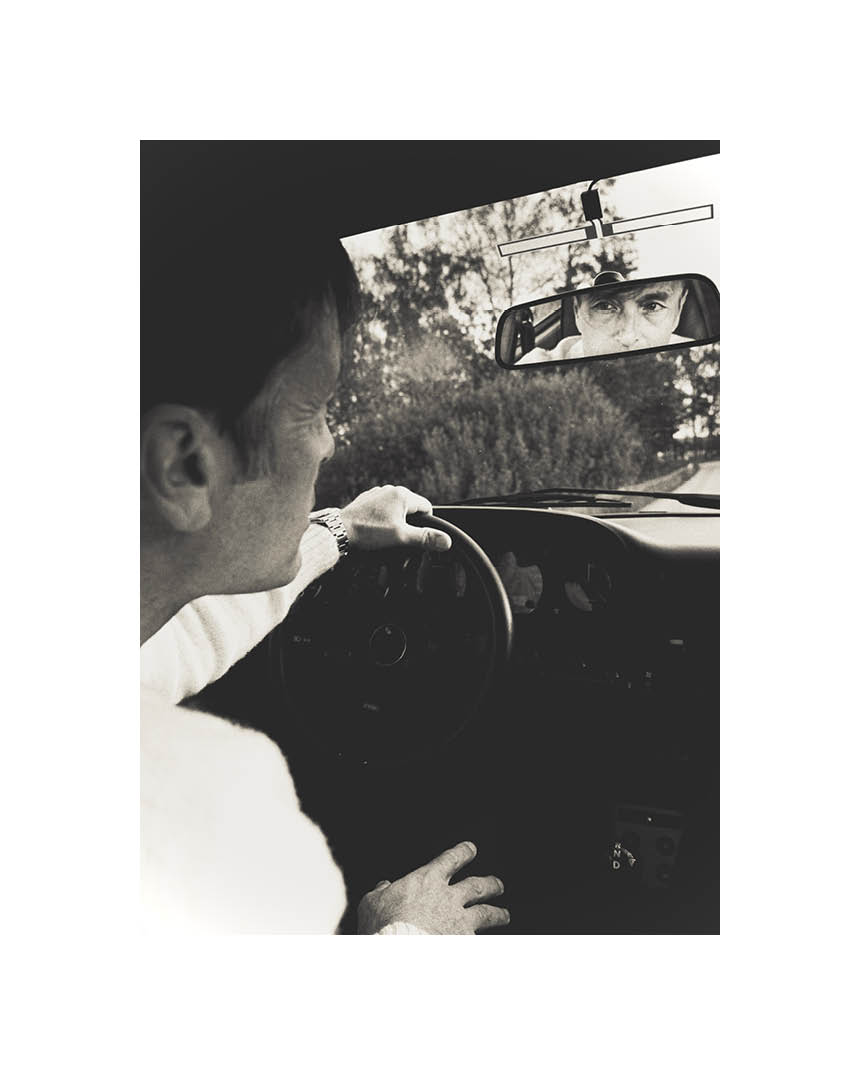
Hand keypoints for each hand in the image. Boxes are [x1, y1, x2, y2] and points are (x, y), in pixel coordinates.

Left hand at [340, 485, 451, 553]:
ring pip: (396, 509)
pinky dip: (382, 519)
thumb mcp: (401, 537)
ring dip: (395, 521)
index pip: (426, 508)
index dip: (426, 524)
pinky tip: (374, 530)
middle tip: (398, 538)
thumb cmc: (368, 533)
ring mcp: (377, 493)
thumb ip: (425, 538)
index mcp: (402, 495)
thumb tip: (446, 541)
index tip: (415, 536)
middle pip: (411, 508)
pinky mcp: (366, 500)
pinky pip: (382, 509)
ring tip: (384, 535)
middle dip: (409, 523)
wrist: (339, 531)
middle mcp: (390, 489)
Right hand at [357, 841, 509, 934]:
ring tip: (504, 914)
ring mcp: (460, 921)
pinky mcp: (465, 943)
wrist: (398, 952)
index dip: (463, 852)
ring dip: (497, 913)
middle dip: (489, 884)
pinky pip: (483, 940)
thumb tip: (384, 885)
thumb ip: (380, 891)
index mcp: (428, 879)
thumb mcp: (372, 902)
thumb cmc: (383, 926)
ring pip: (486, 912)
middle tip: (498, 885)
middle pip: (477, 886)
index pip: (452, 858)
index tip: (470, 849)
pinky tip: (493, 943)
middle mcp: (449, 897)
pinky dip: (488, 941)